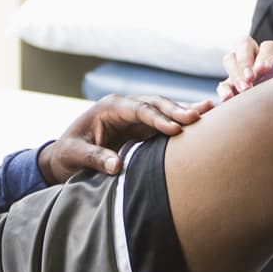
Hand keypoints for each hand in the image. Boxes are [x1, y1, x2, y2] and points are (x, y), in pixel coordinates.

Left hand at [39, 93, 211, 182]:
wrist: (63, 158)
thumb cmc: (66, 155)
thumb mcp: (74, 155)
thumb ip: (94, 158)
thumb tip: (117, 166)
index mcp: (109, 108)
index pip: (138, 109)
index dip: (156, 118)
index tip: (174, 128)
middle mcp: (125, 108)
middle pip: (155, 105)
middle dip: (176, 110)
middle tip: (197, 116)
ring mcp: (135, 117)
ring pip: (164, 111)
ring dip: (184, 112)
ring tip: (209, 110)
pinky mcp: (142, 129)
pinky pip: (164, 124)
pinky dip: (181, 121)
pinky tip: (203, 117)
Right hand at [217, 36, 272, 101]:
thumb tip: (270, 74)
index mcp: (270, 51)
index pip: (267, 47)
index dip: (264, 56)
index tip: (264, 69)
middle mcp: (253, 54)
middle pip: (243, 44)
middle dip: (245, 62)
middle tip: (250, 78)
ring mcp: (239, 67)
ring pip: (230, 60)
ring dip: (236, 74)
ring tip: (244, 89)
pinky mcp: (230, 83)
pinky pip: (223, 82)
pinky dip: (224, 89)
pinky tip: (228, 97)